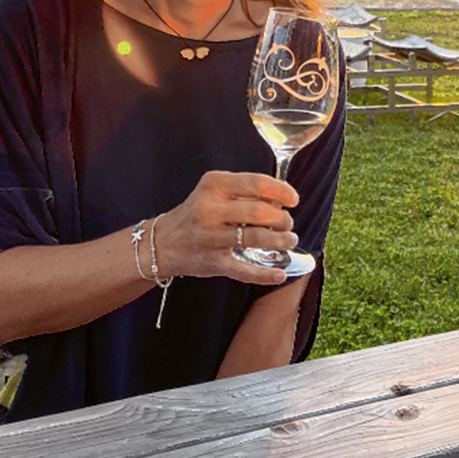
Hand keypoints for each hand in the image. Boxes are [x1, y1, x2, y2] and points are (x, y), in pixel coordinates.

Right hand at [154, 171, 299, 284]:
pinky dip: (265, 274)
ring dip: (280, 241)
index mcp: (213, 185)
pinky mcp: (211, 262)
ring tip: (289, 241)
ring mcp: (209, 236)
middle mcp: (209, 209)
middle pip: (259, 212)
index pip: (256, 183)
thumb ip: (244, 191)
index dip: (281, 191)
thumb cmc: (197, 213)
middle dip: (282, 219)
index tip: (294, 199)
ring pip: (255, 238)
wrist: (164, 242)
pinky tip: (280, 274)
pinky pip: (244, 270)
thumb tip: (281, 199)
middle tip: (288, 224)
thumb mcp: (214, 192)